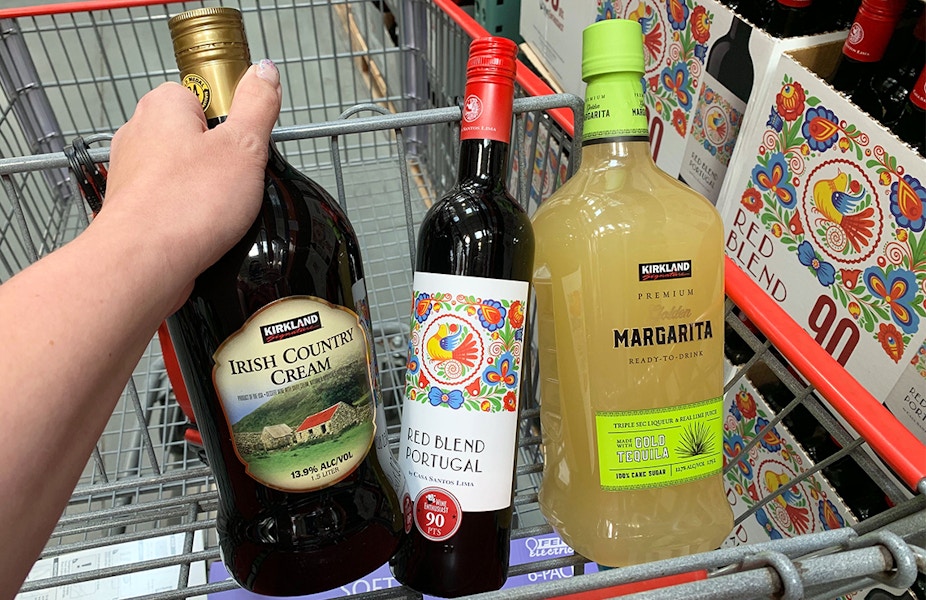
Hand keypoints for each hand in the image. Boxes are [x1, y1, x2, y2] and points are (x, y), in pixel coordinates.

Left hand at [98, 59, 282, 289]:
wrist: (142, 265)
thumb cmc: (185, 204)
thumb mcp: (244, 146)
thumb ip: (257, 105)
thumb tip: (264, 71)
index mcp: (163, 106)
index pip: (207, 96)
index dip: (234, 122)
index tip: (247, 146)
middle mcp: (140, 134)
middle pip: (199, 137)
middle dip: (224, 161)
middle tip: (240, 182)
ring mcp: (134, 174)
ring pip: (188, 175)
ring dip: (209, 193)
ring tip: (223, 211)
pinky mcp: (135, 211)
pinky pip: (175, 205)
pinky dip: (193, 218)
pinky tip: (205, 232)